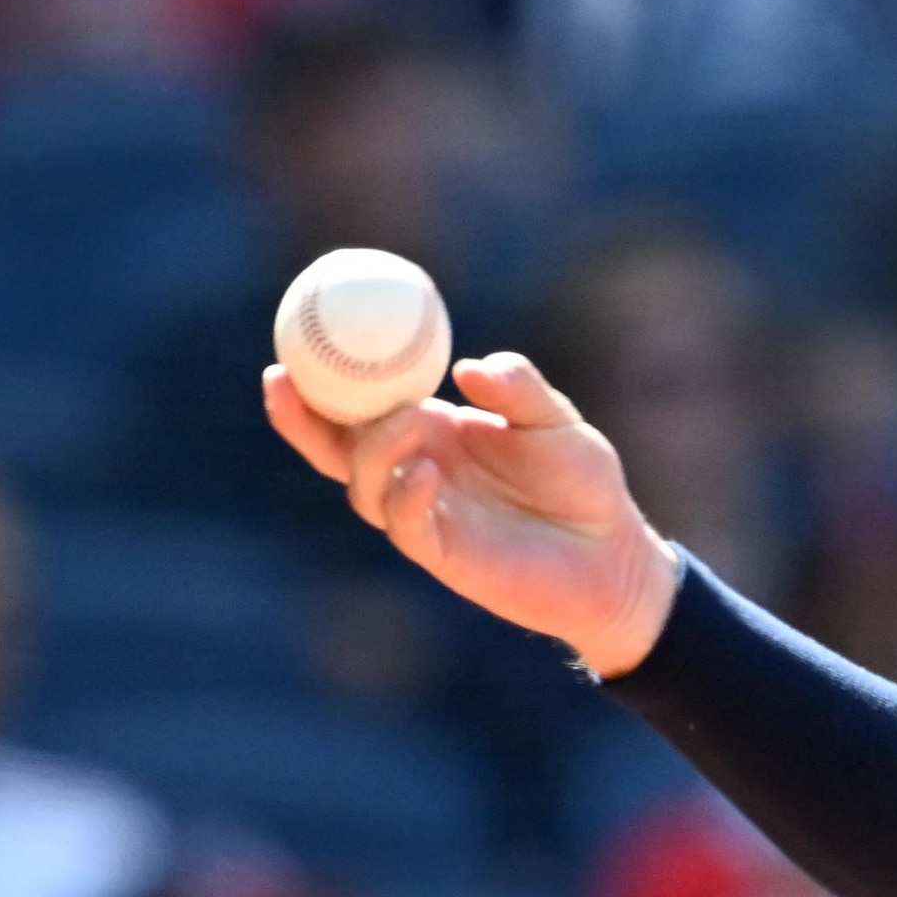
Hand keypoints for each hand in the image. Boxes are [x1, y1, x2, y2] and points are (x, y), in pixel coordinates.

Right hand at [263, 352, 683, 676]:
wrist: (615, 555)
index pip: (362, 407)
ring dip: (372, 450)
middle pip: (337, 449)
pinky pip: (404, 525)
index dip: (322, 381)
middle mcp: (417, 470)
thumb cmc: (584, 484)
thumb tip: (467, 368)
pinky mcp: (444, 555)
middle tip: (282, 379)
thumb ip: (518, 389)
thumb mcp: (556, 421)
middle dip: (301, 418)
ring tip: (409, 419)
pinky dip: (403, 497)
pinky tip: (424, 473)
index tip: (296, 342)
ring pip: (364, 486)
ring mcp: (426, 514)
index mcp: (432, 433)